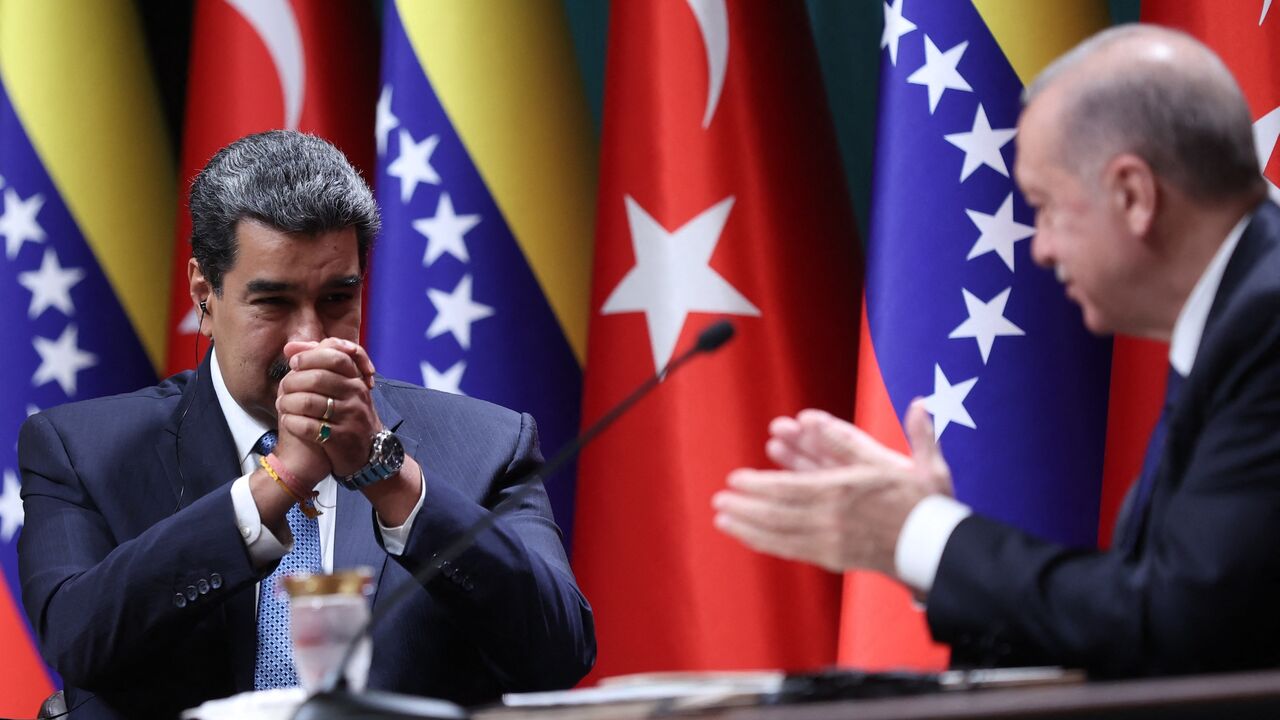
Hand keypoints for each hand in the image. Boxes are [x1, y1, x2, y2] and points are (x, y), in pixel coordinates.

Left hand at [276, 338, 381, 477]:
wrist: (366, 452)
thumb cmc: (347, 414)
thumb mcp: (342, 386)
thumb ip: (318, 363)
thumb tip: (290, 347)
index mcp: (355, 380)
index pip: (335, 357)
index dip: (309, 357)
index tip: (294, 364)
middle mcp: (356, 396)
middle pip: (318, 378)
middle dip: (293, 381)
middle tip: (284, 388)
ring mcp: (350, 417)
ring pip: (309, 403)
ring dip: (288, 403)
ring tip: (283, 405)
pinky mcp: (341, 439)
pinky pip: (309, 428)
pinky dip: (293, 423)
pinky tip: (288, 422)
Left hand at [712, 400, 952, 575]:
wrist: (937, 552)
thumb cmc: (930, 507)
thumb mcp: (928, 466)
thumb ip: (919, 433)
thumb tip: (922, 403)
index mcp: (848, 490)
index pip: (792, 487)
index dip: (759, 485)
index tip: (736, 480)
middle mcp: (834, 517)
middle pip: (778, 513)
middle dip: (744, 507)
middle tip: (718, 501)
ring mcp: (832, 540)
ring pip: (781, 533)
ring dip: (748, 526)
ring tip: (722, 519)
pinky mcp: (834, 557)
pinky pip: (792, 549)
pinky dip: (766, 543)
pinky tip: (747, 537)